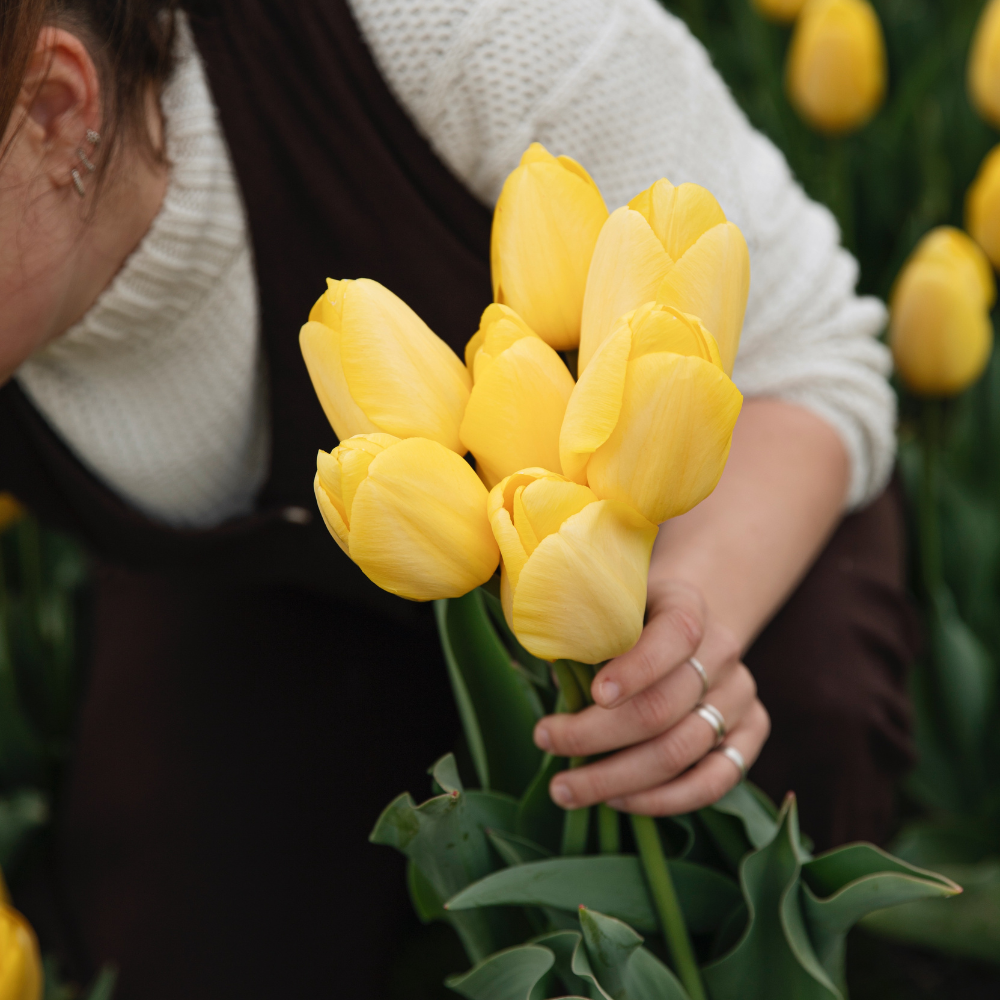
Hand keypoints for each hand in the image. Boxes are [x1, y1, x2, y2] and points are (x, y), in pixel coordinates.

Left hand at [532, 579, 770, 814]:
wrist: (685, 626)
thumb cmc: (627, 618)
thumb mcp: (606, 606)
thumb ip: (586, 634)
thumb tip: (555, 682)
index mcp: (686, 605)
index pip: (675, 636)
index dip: (636, 670)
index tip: (594, 696)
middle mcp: (722, 651)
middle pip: (664, 707)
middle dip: (595, 735)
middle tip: (545, 741)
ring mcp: (740, 694)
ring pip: (682, 751)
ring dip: (617, 778)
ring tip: (566, 787)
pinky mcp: (751, 732)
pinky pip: (716, 781)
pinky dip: (664, 800)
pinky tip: (617, 801)